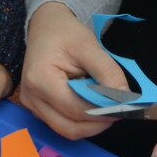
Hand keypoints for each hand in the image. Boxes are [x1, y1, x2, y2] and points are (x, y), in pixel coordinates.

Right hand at [20, 1, 129, 139]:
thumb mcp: (89, 46)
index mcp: (40, 79)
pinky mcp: (37, 109)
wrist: (46, 26)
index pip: (75, 108)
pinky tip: (92, 105)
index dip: (102, 111)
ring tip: (107, 107)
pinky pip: (62, 123)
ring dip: (90, 124)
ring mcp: (32, 105)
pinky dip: (81, 120)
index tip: (124, 106)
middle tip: (119, 111)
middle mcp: (31, 97)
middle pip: (69, 127)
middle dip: (97, 123)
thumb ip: (107, 72)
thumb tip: (125, 98)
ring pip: (66, 130)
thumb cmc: (65, 33)